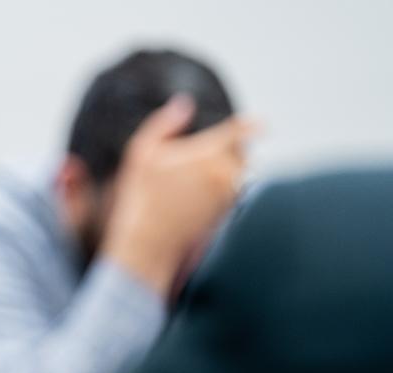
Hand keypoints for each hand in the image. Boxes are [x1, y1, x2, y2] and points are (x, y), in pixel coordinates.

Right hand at [101, 95, 255, 298]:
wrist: (147, 242)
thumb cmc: (141, 198)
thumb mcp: (142, 152)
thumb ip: (165, 123)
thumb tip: (184, 104)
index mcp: (208, 152)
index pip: (241, 131)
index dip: (250, 125)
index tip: (258, 124)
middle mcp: (225, 173)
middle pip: (241, 152)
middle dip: (230, 149)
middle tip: (203, 155)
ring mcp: (228, 195)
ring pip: (239, 173)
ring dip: (228, 170)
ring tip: (199, 176)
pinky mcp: (226, 213)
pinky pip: (234, 193)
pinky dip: (224, 189)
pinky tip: (197, 195)